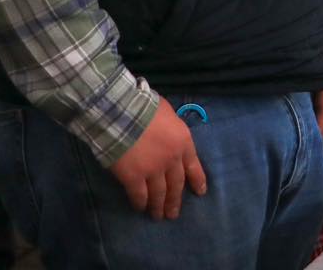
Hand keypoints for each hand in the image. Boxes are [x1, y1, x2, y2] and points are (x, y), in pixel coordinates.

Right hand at [109, 98, 205, 219]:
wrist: (122, 113)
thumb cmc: (145, 107)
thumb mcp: (168, 114)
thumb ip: (172, 129)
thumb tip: (169, 135)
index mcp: (183, 142)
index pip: (194, 166)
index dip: (197, 181)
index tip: (200, 192)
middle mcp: (172, 160)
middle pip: (176, 185)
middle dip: (175, 201)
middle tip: (173, 214)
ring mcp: (153, 171)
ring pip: (159, 194)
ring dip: (159, 206)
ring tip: (158, 216)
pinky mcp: (134, 178)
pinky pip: (139, 195)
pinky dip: (140, 203)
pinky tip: (140, 208)